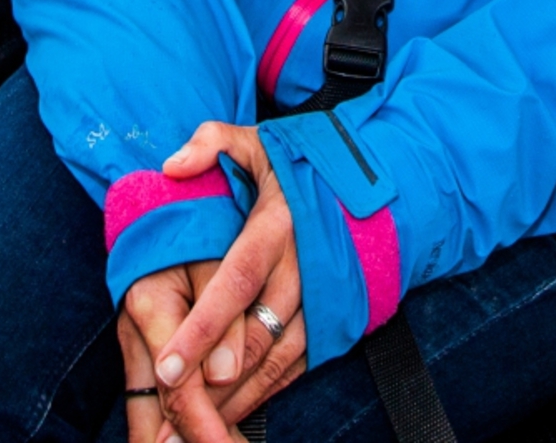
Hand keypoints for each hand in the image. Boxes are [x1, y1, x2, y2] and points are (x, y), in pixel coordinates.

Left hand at [121, 123, 306, 442]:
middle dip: (212, 381)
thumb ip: (213, 142)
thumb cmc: (307, 166)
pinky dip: (267, 392)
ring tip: (193, 431)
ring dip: (236, 398)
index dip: (203, 328)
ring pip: (276, 361)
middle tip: (172, 416)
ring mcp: (325, 299)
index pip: (235, 281)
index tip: (167, 366)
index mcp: (279, 224)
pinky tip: (234, 413)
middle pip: (254, 336)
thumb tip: (172, 165)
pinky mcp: (337, 320)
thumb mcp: (261, 142)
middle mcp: (304, 268)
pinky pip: (299, 365)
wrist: (388, 186)